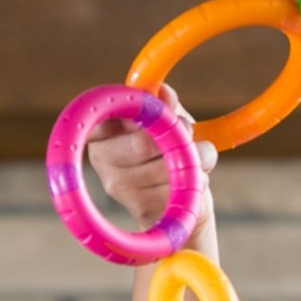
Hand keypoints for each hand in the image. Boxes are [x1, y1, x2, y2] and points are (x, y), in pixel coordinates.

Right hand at [88, 83, 217, 237]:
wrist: (181, 195)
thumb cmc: (171, 147)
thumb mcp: (168, 119)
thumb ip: (164, 104)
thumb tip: (163, 92)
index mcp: (101, 129)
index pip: (111, 113)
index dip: (147, 112)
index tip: (169, 113)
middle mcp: (101, 158)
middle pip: (143, 143)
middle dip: (178, 135)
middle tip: (190, 133)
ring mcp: (119, 186)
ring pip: (167, 167)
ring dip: (197, 158)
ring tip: (198, 159)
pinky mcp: (143, 208)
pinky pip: (179, 187)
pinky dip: (198, 180)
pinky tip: (192, 181)